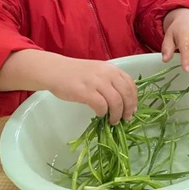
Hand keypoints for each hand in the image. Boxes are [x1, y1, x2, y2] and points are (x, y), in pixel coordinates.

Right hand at [0, 49, 136, 123]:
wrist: (55, 70)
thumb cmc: (76, 73)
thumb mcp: (98, 72)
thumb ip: (111, 82)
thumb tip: (124, 101)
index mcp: (112, 69)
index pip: (130, 84)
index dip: (134, 99)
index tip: (133, 109)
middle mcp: (106, 73)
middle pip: (126, 94)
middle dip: (128, 109)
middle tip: (125, 118)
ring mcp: (96, 82)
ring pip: (116, 101)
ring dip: (116, 114)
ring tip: (113, 121)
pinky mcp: (85, 91)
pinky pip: (101, 106)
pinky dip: (103, 113)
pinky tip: (99, 115)